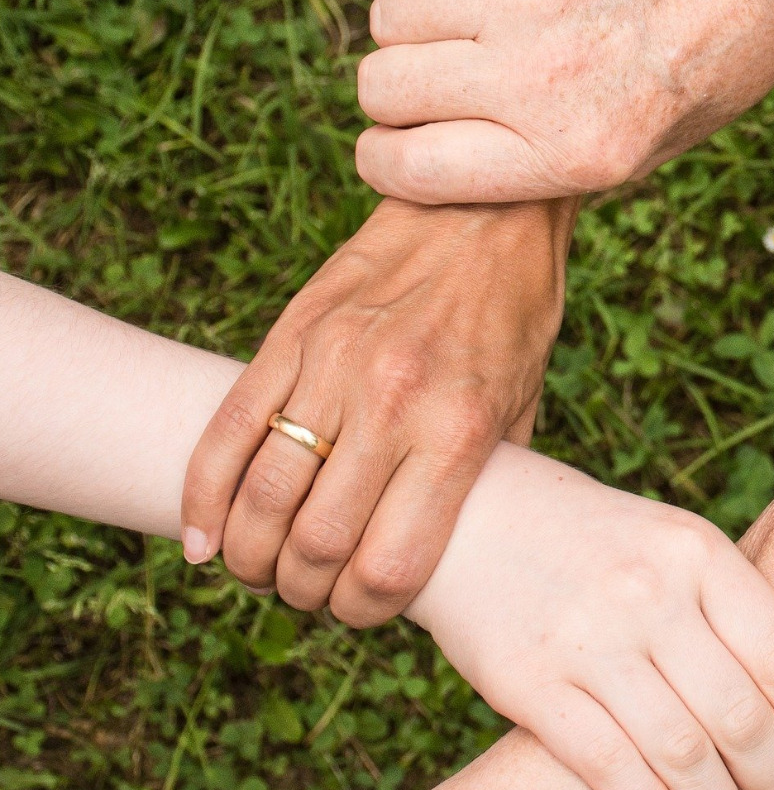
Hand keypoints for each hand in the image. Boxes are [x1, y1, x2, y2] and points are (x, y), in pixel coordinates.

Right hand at [179, 198, 570, 626]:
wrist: (484, 208)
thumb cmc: (514, 314)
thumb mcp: (524, 403)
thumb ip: (484, 479)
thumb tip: (448, 552)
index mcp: (458, 431)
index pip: (389, 565)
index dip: (364, 611)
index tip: (361, 610)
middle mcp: (392, 402)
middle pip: (315, 543)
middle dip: (303, 591)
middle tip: (307, 592)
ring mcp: (333, 365)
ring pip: (261, 495)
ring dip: (250, 555)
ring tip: (260, 567)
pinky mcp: (292, 334)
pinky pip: (227, 430)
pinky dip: (203, 496)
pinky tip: (204, 537)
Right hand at [354, 0, 773, 202]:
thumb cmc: (706, 66)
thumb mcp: (646, 152)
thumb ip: (545, 166)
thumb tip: (442, 166)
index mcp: (574, 153)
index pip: (408, 169)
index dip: (386, 160)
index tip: (395, 146)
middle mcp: (542, 77)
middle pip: (384, 88)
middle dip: (395, 94)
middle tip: (436, 83)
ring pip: (390, 17)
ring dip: (409, 29)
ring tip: (458, 26)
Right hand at [406, 445, 773, 789]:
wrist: (472, 516)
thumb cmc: (593, 539)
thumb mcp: (668, 542)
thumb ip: (726, 604)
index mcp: (694, 550)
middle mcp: (647, 592)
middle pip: (739, 715)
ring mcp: (588, 639)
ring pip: (683, 754)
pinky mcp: (530, 684)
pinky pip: (610, 767)